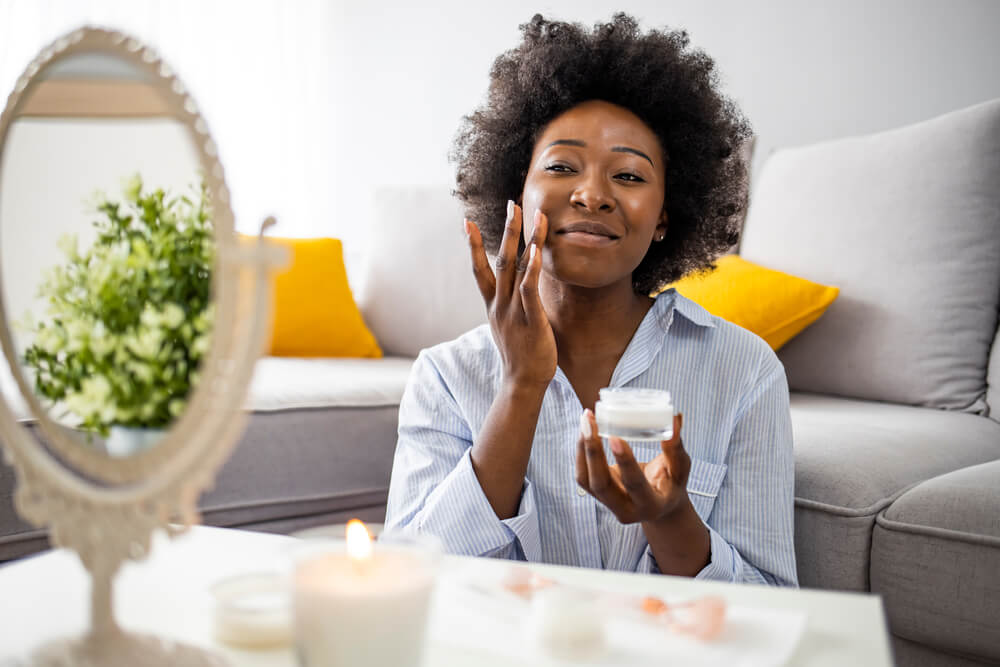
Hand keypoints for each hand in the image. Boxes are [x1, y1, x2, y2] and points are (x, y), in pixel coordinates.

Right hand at [466, 202, 555, 389]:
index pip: (479, 269)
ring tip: (532, 214)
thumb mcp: (510, 326)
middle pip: (500, 259)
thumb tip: (514, 294)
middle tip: (511, 204)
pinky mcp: (530, 318)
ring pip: (516, 267)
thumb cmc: (521, 355)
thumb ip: (510, 307)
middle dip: (506, 230)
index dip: (473, 245)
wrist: (522, 383)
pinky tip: (539, 248)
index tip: (467, 222)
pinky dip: (533, 266)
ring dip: (524, 238)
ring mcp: (513, 310)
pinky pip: (530, 287)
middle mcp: (500, 303)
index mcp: (493, 305)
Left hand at [576, 410, 689, 523]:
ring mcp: (608, 504)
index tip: (614, 437)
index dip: (624, 461)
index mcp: (650, 505)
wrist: (659, 507)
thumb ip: (675, 447)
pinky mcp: (597, 494)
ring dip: (582, 448)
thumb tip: (675, 418)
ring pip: (585, 479)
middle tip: (591, 421)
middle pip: (601, 484)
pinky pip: (582, 474)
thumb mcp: (680, 469)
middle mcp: (626, 509)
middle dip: (593, 451)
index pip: (634, 484)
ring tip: (586, 420)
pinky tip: (585, 430)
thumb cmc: (671, 484)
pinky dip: (580, 451)